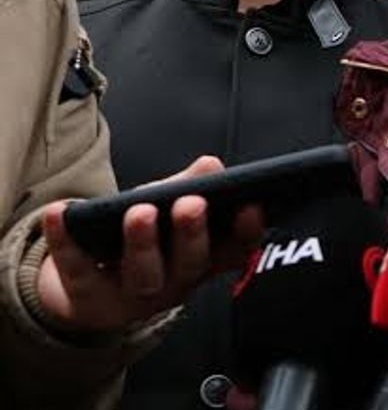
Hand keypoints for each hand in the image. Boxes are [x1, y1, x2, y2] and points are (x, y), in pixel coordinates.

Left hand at [35, 156, 263, 332]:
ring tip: (139, 211)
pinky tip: (62, 211)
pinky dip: (67, 241)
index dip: (246, 232)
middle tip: (191, 204)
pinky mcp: (90, 298)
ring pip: (143, 275)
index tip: (250, 206)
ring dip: (142, 243)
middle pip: (190, 264)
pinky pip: (78, 269)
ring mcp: (134, 296)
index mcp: (203, 262)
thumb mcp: (168, 211)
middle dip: (191, 234)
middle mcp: (176, 284)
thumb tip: (211, 165)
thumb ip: (191, 187)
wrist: (90, 294)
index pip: (234, 251)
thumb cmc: (143, 243)